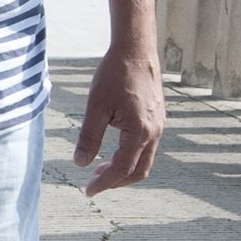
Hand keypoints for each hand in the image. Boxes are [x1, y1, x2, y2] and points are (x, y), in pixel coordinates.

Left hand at [72, 40, 164, 193]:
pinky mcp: (157, 118)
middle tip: (92, 183)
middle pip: (138, 171)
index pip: (122, 169)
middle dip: (116, 181)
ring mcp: (159, 125)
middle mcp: (155, 132)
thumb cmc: (115, 74)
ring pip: (145, 160)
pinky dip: (131, 156)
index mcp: (140, 132)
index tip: (88, 191)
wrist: (136, 49)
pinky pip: (147, 146)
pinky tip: (114, 150)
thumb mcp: (96, 107)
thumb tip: (80, 163)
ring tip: (100, 168)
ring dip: (123, 169)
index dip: (104, 183)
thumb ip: (89, 137)